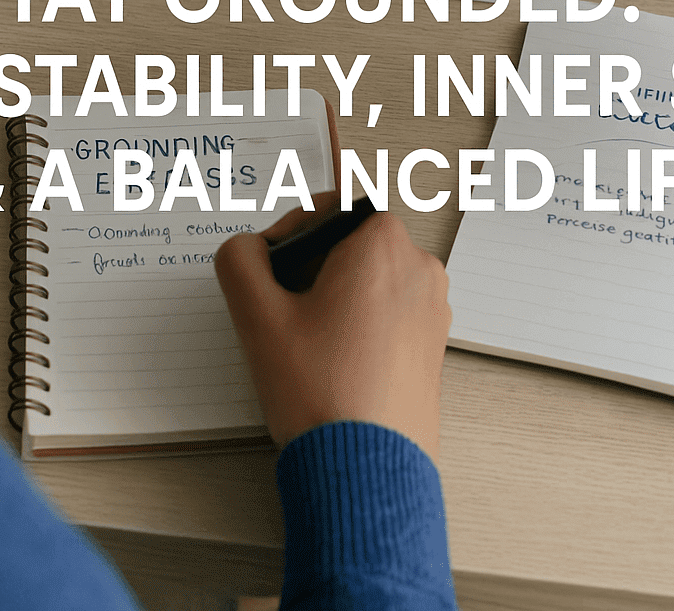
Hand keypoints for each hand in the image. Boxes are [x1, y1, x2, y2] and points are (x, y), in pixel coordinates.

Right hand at [214, 198, 451, 459]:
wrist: (367, 467)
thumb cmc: (322, 393)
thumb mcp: (257, 316)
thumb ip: (239, 261)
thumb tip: (247, 248)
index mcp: (383, 245)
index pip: (331, 206)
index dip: (292, 232)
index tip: (272, 270)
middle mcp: (419, 268)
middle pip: (352, 243)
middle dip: (312, 268)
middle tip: (282, 312)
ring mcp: (433, 309)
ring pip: (371, 281)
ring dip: (335, 299)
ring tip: (308, 345)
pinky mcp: (434, 346)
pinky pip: (390, 315)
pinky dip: (360, 327)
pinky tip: (334, 366)